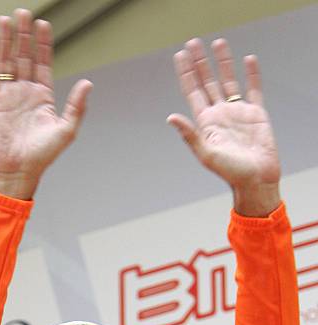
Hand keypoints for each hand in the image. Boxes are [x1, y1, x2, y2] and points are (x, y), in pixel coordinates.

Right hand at [0, 9, 92, 198]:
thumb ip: (76, 106)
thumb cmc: (44, 155)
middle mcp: (25, 93)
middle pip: (23, 57)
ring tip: (5, 20)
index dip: (43, 44)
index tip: (43, 25)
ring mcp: (8, 96)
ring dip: (5, 41)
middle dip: (23, 35)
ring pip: (6, 62)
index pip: (42, 63)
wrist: (19, 170)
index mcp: (43, 97)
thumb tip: (88, 83)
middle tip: (23, 13)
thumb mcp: (66, 130)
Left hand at [168, 38, 279, 215]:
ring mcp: (237, 113)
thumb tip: (170, 117)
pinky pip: (253, 89)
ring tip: (217, 42)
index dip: (186, 73)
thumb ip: (189, 135)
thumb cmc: (230, 172)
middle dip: (200, 62)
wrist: (256, 179)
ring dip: (223, 62)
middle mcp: (220, 114)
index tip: (180, 55)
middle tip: (193, 43)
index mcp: (206, 122)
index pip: (192, 91)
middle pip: (207, 82)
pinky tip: (248, 60)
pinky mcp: (256, 114)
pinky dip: (252, 74)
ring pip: (228, 81)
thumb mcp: (206, 153)